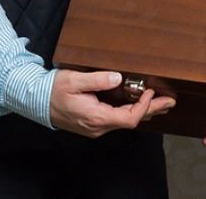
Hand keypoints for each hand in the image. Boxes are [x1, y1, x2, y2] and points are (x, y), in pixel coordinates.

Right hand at [49, 70, 174, 137]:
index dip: (145, 106)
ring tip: (160, 103)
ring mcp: (95, 127)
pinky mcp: (93, 123)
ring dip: (144, 111)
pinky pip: (118, 119)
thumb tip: (117, 78)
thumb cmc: (52, 91)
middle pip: (132, 121)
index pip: (130, 118)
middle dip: (152, 109)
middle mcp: (98, 126)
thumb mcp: (74, 81)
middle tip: (170, 101)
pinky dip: (132, 111)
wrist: (35, 100)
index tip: (151, 92)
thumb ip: (97, 80)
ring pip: (125, 121)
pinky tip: (139, 105)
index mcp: (96, 117)